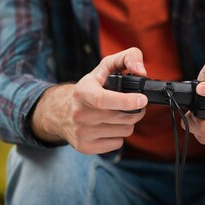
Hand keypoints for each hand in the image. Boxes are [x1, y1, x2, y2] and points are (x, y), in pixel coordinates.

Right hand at [31, 47, 148, 153]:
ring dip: (127, 122)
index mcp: (83, 91)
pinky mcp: (85, 147)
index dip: (126, 101)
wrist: (62, 111)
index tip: (142, 99)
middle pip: (123, 117)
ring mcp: (81, 132)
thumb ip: (128, 58)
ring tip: (118, 114)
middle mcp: (80, 113)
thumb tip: (141, 71)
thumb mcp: (106, 66)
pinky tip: (109, 126)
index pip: (103, 99)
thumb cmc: (92, 87)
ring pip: (125, 131)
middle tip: (135, 104)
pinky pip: (118, 143)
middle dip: (136, 110)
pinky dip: (119, 135)